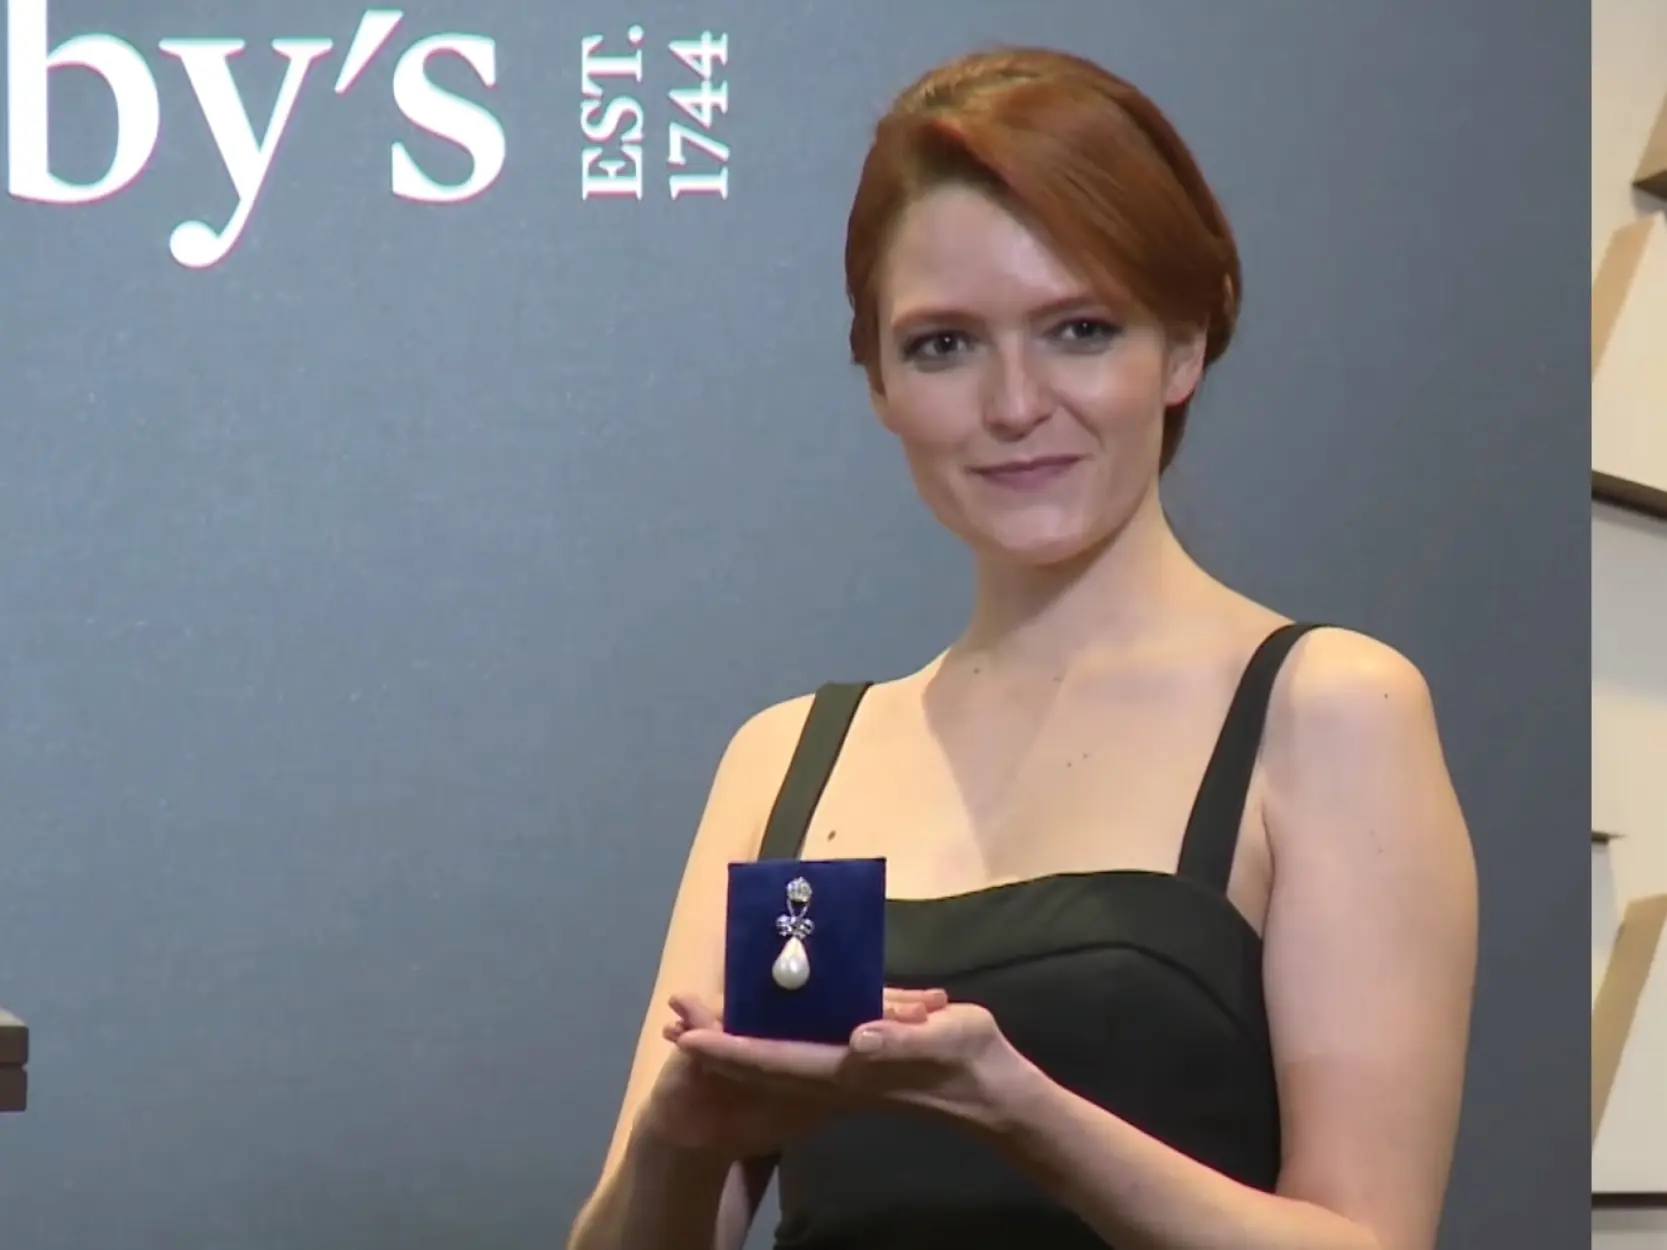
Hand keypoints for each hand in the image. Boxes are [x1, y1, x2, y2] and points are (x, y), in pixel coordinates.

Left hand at [671, 995, 1029, 1132]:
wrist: (997, 1095)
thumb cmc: (973, 1063)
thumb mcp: (945, 1041)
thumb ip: (903, 1040)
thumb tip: (859, 1038)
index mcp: (852, 1070)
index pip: (777, 1061)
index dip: (731, 1050)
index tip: (688, 1036)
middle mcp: (838, 1076)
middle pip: (763, 1066)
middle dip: (718, 1046)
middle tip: (673, 1020)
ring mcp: (846, 1075)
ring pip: (775, 1061)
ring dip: (735, 1045)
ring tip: (696, 1024)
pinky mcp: (858, 1068)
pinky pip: (798, 1054)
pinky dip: (767, 1042)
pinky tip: (756, 1027)